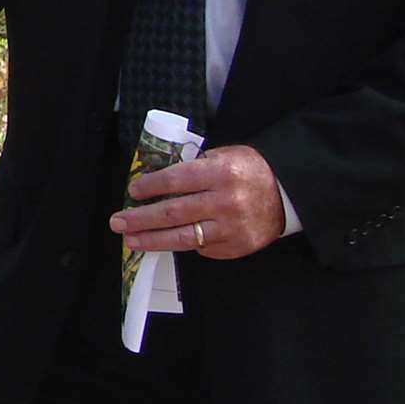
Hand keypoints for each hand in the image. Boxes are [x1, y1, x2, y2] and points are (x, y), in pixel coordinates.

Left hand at [110, 143, 285, 260]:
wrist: (287, 192)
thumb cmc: (249, 169)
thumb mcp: (223, 155)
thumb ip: (193, 166)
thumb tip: (156, 180)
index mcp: (220, 173)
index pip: (176, 180)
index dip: (150, 187)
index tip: (132, 191)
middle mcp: (225, 202)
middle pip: (173, 212)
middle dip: (140, 218)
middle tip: (118, 222)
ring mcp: (232, 228)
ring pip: (183, 237)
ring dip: (152, 239)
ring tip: (131, 239)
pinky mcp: (237, 247)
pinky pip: (202, 248)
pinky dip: (183, 244)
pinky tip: (166, 241)